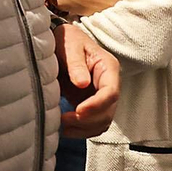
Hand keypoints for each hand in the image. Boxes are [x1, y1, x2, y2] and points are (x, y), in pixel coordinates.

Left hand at [54, 23, 119, 138]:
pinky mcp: (91, 105)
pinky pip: (93, 124)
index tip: (78, 111)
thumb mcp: (70, 45)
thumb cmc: (67, 40)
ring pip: (102, 122)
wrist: (60, 42)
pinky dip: (82, 131)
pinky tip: (66, 129)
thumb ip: (75, 63)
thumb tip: (82, 83)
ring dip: (85, 129)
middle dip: (88, 120)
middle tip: (65, 120)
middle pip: (108, 111)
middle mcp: (109, 84)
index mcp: (108, 67)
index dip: (96, 105)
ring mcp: (101, 96)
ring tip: (63, 127)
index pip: (111, 92)